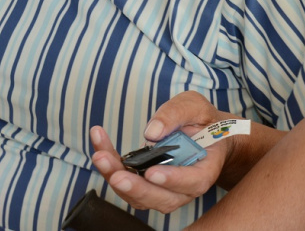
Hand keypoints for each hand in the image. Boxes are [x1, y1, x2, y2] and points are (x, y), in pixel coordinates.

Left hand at [89, 91, 232, 212]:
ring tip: (100, 157)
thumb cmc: (201, 120)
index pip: (193, 182)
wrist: (202, 132)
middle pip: (163, 198)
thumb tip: (152, 133)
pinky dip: (110, 168)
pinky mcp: (145, 184)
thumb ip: (176, 114)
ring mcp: (165, 190)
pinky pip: (127, 184)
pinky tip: (100, 147)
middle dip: (136, 188)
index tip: (152, 172)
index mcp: (205, 168)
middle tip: (116, 175)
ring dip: (117, 179)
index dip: (173, 180)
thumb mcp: (194, 106)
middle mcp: (185, 187)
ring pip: (140, 197)